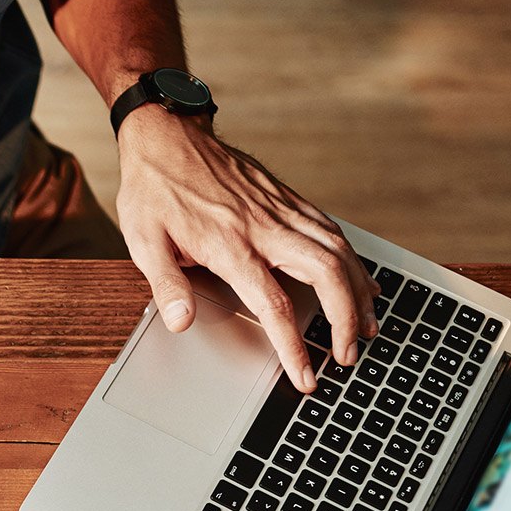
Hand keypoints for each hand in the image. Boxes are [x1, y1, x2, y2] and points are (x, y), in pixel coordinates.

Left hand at [115, 107, 378, 391]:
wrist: (167, 134)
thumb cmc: (153, 189)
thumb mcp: (143, 240)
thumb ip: (165, 285)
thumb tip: (180, 323)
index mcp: (231, 244)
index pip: (274, 305)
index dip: (294, 347)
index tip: (306, 375)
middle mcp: (265, 227)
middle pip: (327, 274)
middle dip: (346, 319)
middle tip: (348, 354)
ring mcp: (281, 210)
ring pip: (339, 250)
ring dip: (359, 291)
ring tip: (367, 325)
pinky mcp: (287, 198)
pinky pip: (330, 229)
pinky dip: (352, 258)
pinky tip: (359, 278)